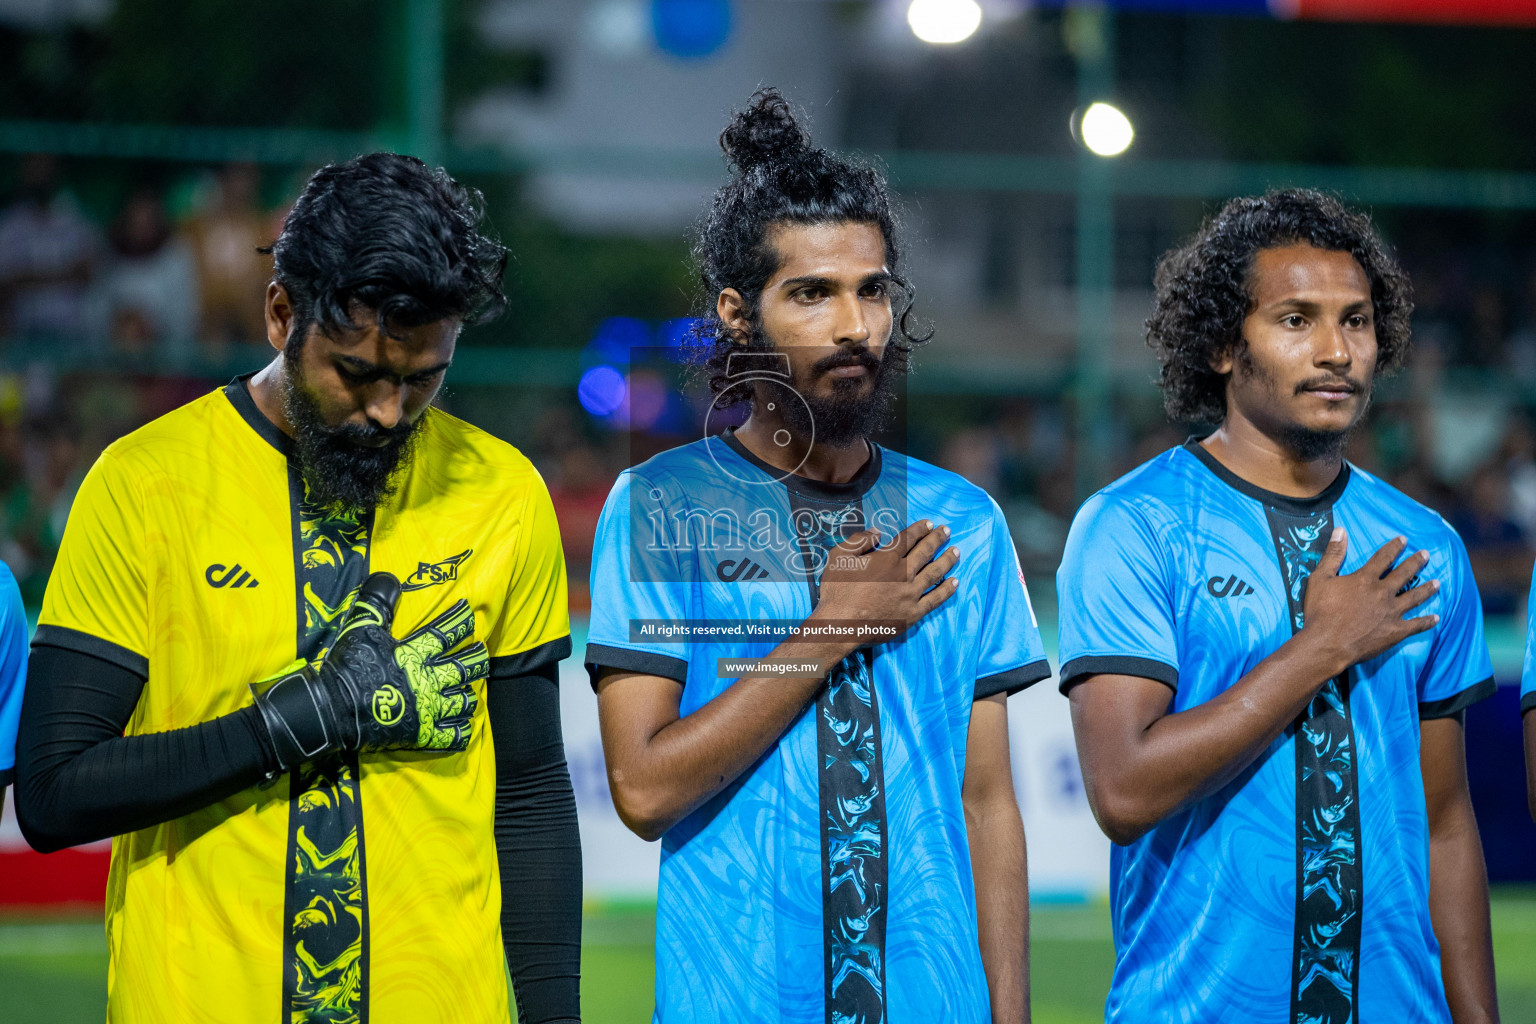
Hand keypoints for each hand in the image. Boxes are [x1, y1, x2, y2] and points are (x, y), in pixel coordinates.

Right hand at [253, 572, 487, 768]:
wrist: (333, 709)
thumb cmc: (348, 667)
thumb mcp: (360, 628)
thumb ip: (377, 603)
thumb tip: (388, 577)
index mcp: (414, 654)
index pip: (445, 633)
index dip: (460, 621)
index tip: (470, 614)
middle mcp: (427, 680)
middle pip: (463, 668)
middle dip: (476, 660)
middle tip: (482, 655)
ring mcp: (427, 708)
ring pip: (461, 701)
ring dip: (468, 696)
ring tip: (471, 692)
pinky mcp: (422, 733)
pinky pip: (451, 734)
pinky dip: (460, 730)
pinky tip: (464, 726)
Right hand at [812, 520, 960, 643]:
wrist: (841, 624)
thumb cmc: (837, 590)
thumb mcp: (839, 556)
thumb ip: (859, 540)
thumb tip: (877, 533)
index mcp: (887, 558)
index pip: (908, 538)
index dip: (920, 528)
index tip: (929, 523)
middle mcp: (904, 573)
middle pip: (925, 551)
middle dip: (937, 539)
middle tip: (947, 531)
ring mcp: (911, 594)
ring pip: (935, 573)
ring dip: (947, 560)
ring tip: (956, 551)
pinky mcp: (913, 613)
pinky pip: (935, 599)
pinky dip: (947, 590)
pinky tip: (955, 582)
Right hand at [1299, 530, 1438, 677]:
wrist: (1327, 644)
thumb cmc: (1320, 612)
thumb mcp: (1320, 579)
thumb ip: (1333, 554)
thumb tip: (1341, 530)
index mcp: (1365, 579)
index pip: (1383, 558)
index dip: (1394, 547)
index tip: (1404, 540)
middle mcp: (1383, 593)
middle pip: (1404, 574)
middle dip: (1416, 562)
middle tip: (1426, 555)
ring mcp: (1392, 613)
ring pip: (1414, 597)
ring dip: (1427, 589)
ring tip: (1437, 583)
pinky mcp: (1396, 632)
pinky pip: (1416, 625)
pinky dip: (1427, 621)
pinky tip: (1436, 618)